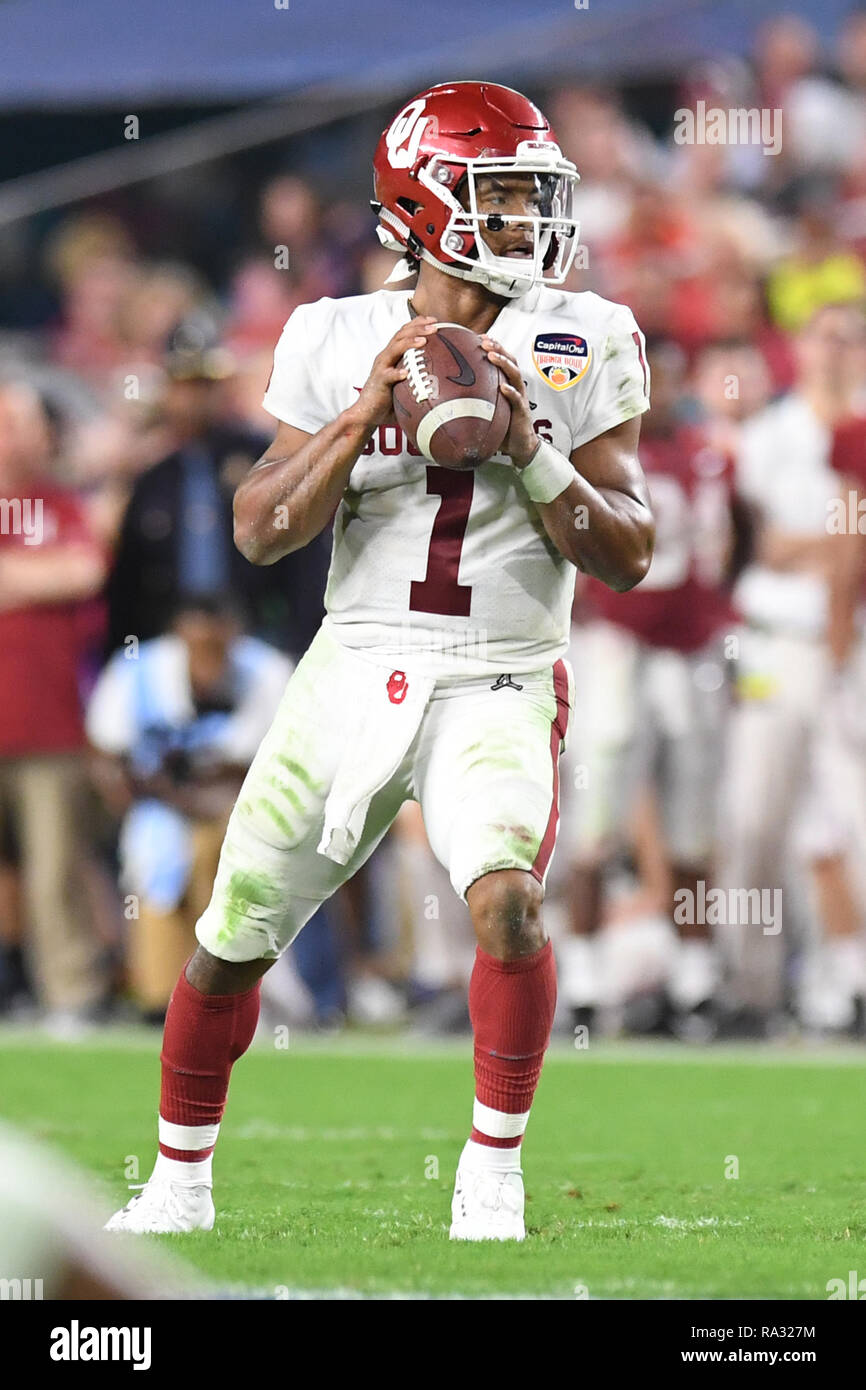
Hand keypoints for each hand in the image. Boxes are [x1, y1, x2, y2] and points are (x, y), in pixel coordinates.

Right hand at [349, 317, 438, 431]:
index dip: (418, 323)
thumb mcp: (407, 385)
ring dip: (409, 343)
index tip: (435, 320)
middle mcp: (386, 357)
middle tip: (435, 326)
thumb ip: (421, 379)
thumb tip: (447, 384)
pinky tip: (406, 373)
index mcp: (392, 355)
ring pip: (394, 349)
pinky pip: (388, 375)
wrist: (367, 413)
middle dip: (418, 327)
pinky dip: (397, 373)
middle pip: (401, 335)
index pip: (404, 332)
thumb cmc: (390, 400)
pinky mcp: (378, 381)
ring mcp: (381, 367)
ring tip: (424, 341)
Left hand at [481, 337, 538, 467]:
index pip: (500, 359)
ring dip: (503, 363)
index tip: (477, 336)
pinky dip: (511, 392)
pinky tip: (503, 388)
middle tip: (483, 341)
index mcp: (506, 383)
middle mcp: (514, 386)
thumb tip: (440, 400)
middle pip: (509, 360)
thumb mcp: (483, 410)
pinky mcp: (522, 411)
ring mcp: (520, 397)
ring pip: (515, 374)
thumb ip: (468, 402)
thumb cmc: (500, 426)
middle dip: (497, 347)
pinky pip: (517, 400)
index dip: (491, 346)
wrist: (519, 446)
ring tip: (492, 356)